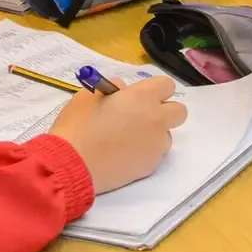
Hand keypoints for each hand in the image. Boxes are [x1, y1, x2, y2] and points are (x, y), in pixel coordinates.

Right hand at [48, 76, 187, 194]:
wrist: (73, 165)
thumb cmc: (78, 125)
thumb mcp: (88, 96)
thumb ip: (111, 88)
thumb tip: (123, 90)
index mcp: (143, 98)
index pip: (167, 85)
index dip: (154, 90)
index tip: (138, 97)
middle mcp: (157, 120)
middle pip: (179, 111)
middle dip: (164, 111)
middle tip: (140, 117)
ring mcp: (156, 145)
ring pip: (166, 135)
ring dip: (154, 134)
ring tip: (126, 140)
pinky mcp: (151, 167)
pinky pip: (154, 154)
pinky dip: (144, 153)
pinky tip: (122, 156)